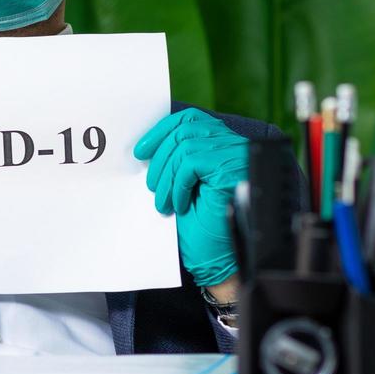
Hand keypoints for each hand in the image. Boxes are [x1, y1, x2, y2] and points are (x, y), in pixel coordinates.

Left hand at [133, 108, 248, 287]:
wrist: (218, 254)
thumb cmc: (200, 221)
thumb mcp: (181, 182)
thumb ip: (173, 158)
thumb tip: (144, 145)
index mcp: (220, 141)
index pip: (188, 119)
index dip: (160, 131)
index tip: (140, 151)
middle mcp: (231, 143)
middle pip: (184, 130)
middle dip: (159, 157)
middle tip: (149, 185)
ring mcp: (234, 154)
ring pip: (186, 148)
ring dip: (167, 177)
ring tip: (163, 201)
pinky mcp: (231, 168)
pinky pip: (192, 164)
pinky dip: (179, 185)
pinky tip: (179, 205)